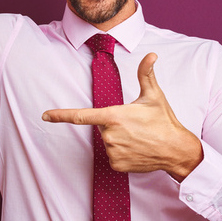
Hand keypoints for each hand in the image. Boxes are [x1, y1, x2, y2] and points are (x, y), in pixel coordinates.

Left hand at [42, 53, 202, 181]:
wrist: (176, 149)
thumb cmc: (164, 121)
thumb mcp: (154, 95)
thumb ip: (146, 74)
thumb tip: (151, 55)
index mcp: (114, 116)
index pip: (81, 116)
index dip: (61, 115)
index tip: (45, 115)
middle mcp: (109, 135)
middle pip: (102, 127)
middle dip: (114, 124)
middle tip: (135, 125)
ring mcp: (112, 152)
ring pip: (107, 142)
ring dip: (119, 139)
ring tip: (139, 137)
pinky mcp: (116, 165)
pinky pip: (113, 156)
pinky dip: (122, 152)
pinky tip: (137, 149)